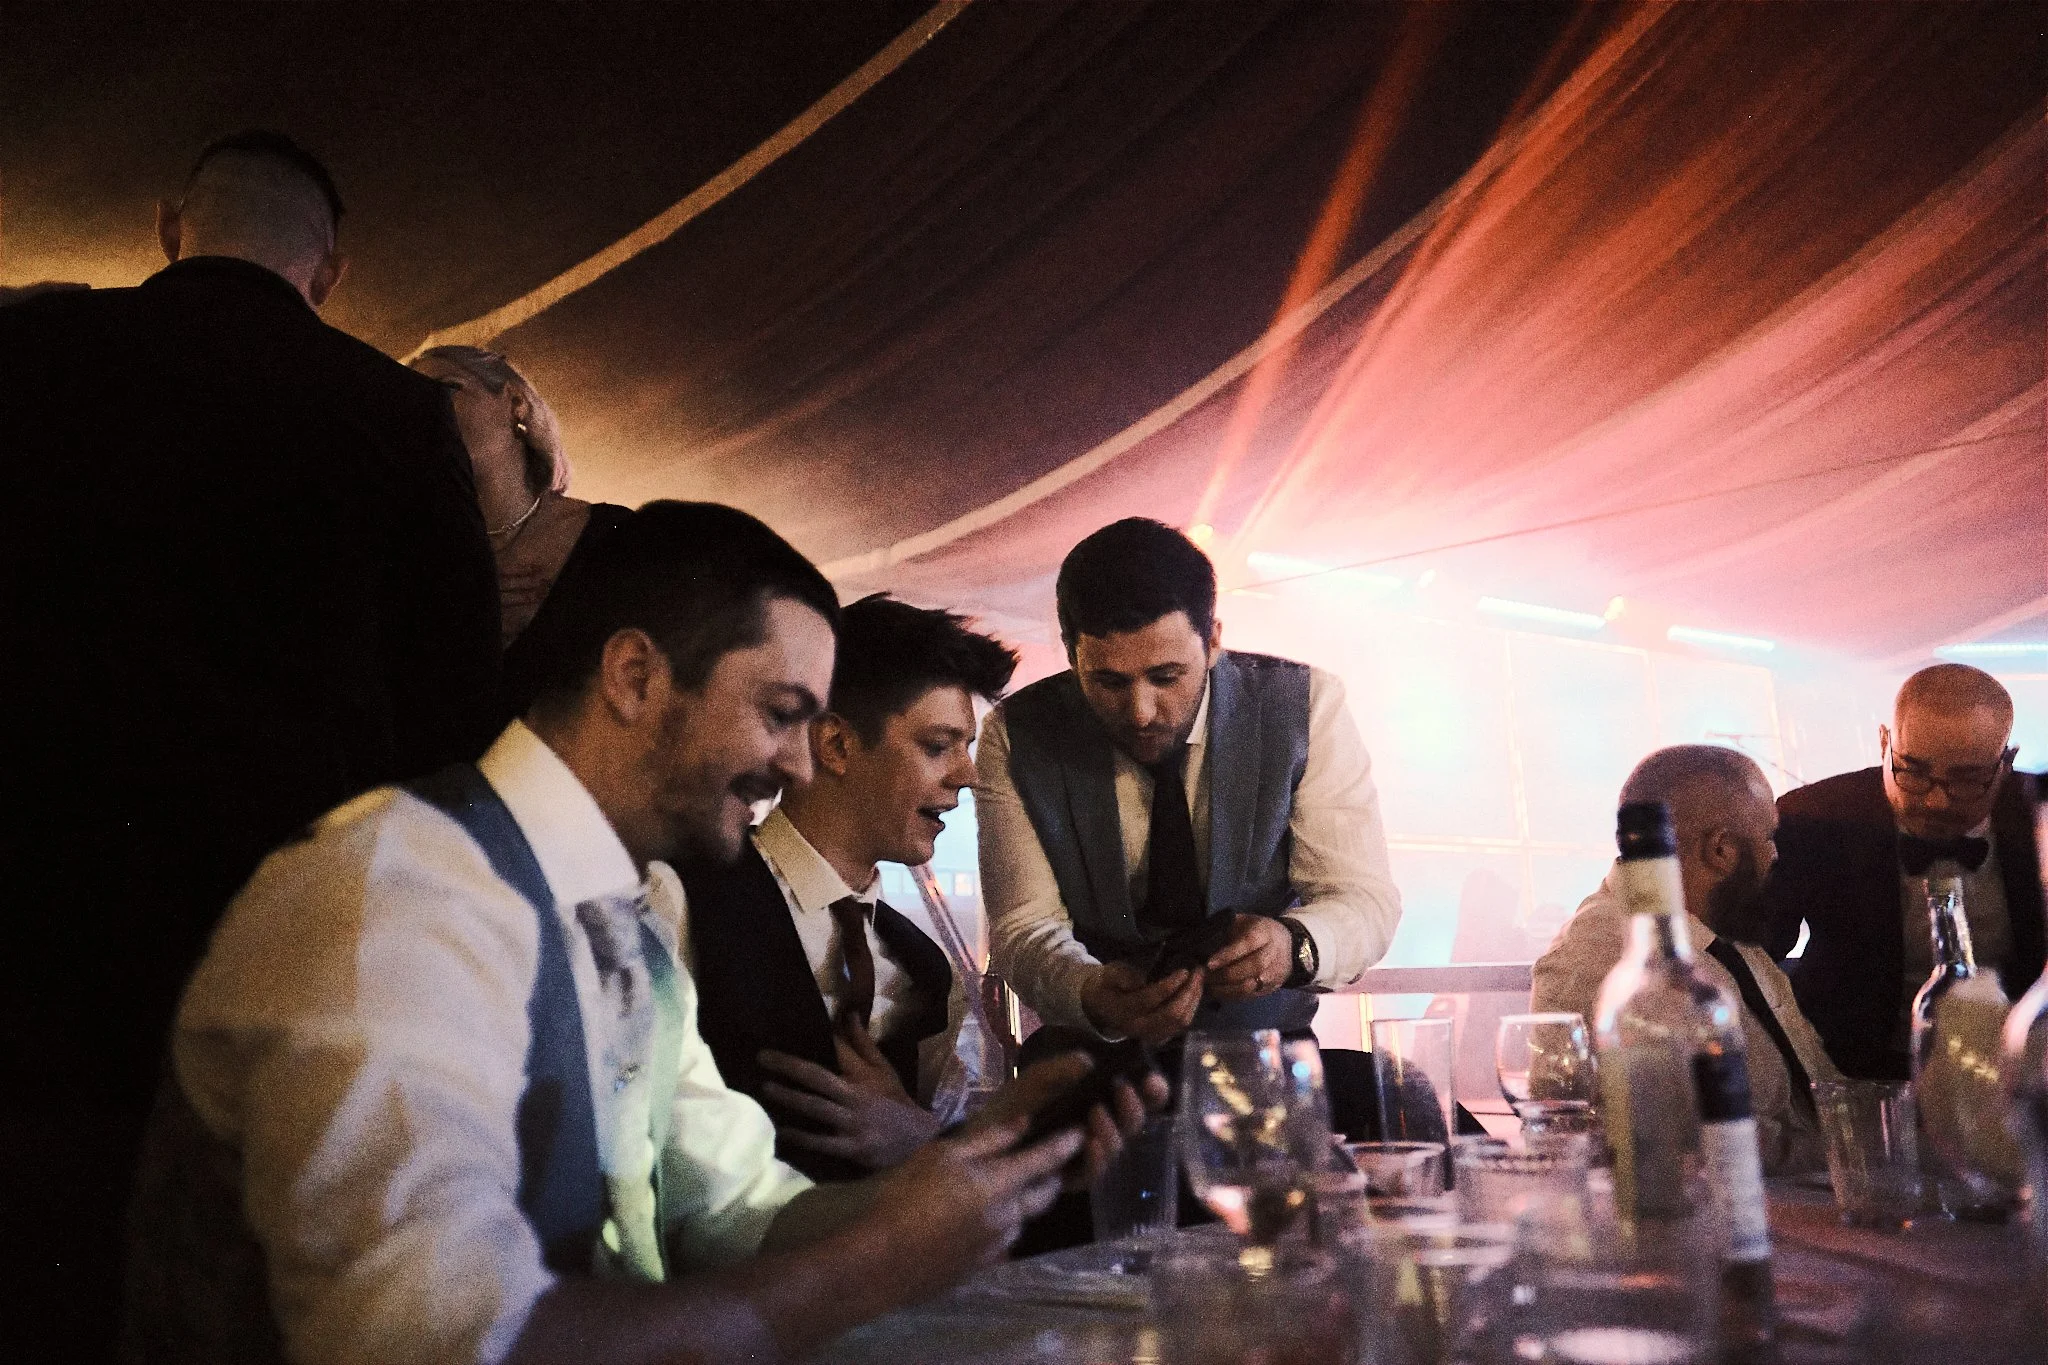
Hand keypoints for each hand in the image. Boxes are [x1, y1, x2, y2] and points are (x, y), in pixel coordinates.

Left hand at [758, 1025, 941, 1170]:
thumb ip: (862, 1043)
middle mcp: (856, 1096)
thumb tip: (847, 1014)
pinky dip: (802, 1137)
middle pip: (818, 1078)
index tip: (787, 1031)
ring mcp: (853, 1123)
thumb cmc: (894, 1101)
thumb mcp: (883, 1069)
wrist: (919, 1140)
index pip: (839, 1050)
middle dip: (789, 1066)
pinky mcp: (852, 1148)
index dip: (817, 1040)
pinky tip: (782, 1132)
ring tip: (766, 1088)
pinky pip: (822, 1142)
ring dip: (789, 1097)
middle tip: (762, 1057)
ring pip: (816, 1108)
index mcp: (864, 1075)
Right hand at [865, 1104, 1085, 1294]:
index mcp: (999, 1184)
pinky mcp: (982, 1270)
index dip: (1066, 1145)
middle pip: (1045, 1196)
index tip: (1080, 1133)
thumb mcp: (942, 1155)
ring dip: (1023, 1205)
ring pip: (1023, 1221)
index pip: (1045, 1160)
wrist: (881, 1260)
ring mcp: (997, 1248)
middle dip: (1053, 1178)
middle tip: (1050, 1165)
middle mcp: (1008, 1217)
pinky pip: (1003, 1245)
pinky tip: (979, 1225)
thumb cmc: (906, 1196)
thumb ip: (988, 1140)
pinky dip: (1001, 1229)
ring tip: (1005, 1193)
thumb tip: (1024, 1123)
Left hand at [968, 1052, 1170, 1189]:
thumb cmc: (1012, 1106)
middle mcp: (1099, 1128)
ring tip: (1098, 1115)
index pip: (1135, 1097)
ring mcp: (1087, 1155)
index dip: (1151, 1091)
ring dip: (1113, 1132)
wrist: (980, 1139)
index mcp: (1097, 1101)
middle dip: (1135, 1109)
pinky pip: (1092, 1173)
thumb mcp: (1034, 1079)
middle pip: (1133, 1124)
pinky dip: (1096, 1159)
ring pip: (1117, 1148)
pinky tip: (1090, 1143)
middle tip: (1123, 1091)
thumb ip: (1059, 1069)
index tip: (1151, 1079)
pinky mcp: (1071, 1178)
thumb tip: (1089, 1062)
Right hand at [1080, 960, 1203, 1045]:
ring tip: (1199, 980)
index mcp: (1123, 1011)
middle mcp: (1138, 1028)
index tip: (1183, 971)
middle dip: (1188, 993)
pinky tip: (1194, 993)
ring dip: (1193, 1001)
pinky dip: (1191, 1009)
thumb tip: (1140, 980)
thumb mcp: (1109, 973)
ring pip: (1179, 1023)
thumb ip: (1122, 975)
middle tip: (1197, 973)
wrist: (1101, 1004)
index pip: (1150, 1000)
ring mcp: (1150, 1035)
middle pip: (1171, 1015)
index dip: (1169, 986)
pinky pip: (1181, 1026)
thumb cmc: (1107, 983)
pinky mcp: (1160, 1036)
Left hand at [1203, 914, 1292, 1002]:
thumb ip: (1227, 927)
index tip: (1209, 963)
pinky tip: (1218, 992)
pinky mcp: (1271, 988)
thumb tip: (1202, 940)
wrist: (1288, 946)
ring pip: (1251, 985)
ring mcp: (1275, 973)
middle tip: (1205, 977)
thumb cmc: (1258, 930)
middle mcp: (1273, 953)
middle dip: (1226, 975)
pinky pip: (1251, 995)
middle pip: (1252, 967)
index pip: (1248, 944)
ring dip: (1227, 989)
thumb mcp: (1244, 921)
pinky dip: (1232, 996)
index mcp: (1265, 932)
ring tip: (1208, 987)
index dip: (1228, 955)